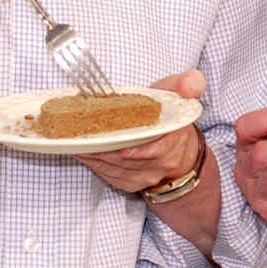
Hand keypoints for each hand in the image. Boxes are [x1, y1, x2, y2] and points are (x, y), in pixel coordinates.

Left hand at [75, 69, 206, 194]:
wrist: (180, 149)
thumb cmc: (171, 117)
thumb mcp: (181, 95)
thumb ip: (189, 84)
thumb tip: (188, 85)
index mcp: (175, 137)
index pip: (158, 148)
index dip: (140, 151)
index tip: (122, 149)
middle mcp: (163, 161)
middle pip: (130, 160)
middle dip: (107, 151)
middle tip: (86, 139)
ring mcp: (147, 175)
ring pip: (117, 169)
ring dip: (96, 157)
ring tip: (77, 143)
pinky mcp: (132, 183)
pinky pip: (111, 176)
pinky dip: (94, 164)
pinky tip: (82, 152)